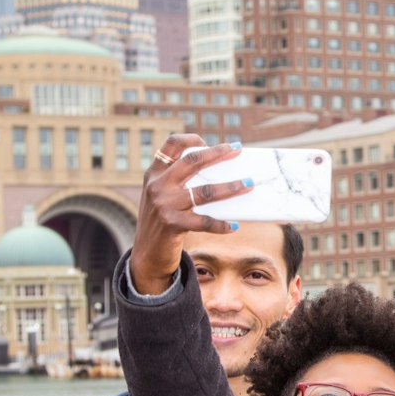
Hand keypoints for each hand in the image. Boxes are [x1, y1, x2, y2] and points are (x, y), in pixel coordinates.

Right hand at [132, 133, 252, 293]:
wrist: (145, 256)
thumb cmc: (161, 223)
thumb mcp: (161, 198)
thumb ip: (178, 183)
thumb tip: (218, 174)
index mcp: (154, 174)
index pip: (171, 145)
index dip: (191, 139)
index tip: (208, 142)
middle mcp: (157, 186)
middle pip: (192, 162)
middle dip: (218, 153)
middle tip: (237, 149)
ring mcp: (164, 205)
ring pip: (205, 191)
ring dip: (231, 187)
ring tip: (248, 184)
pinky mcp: (172, 225)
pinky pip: (204, 222)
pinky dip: (221, 224)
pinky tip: (233, 226)